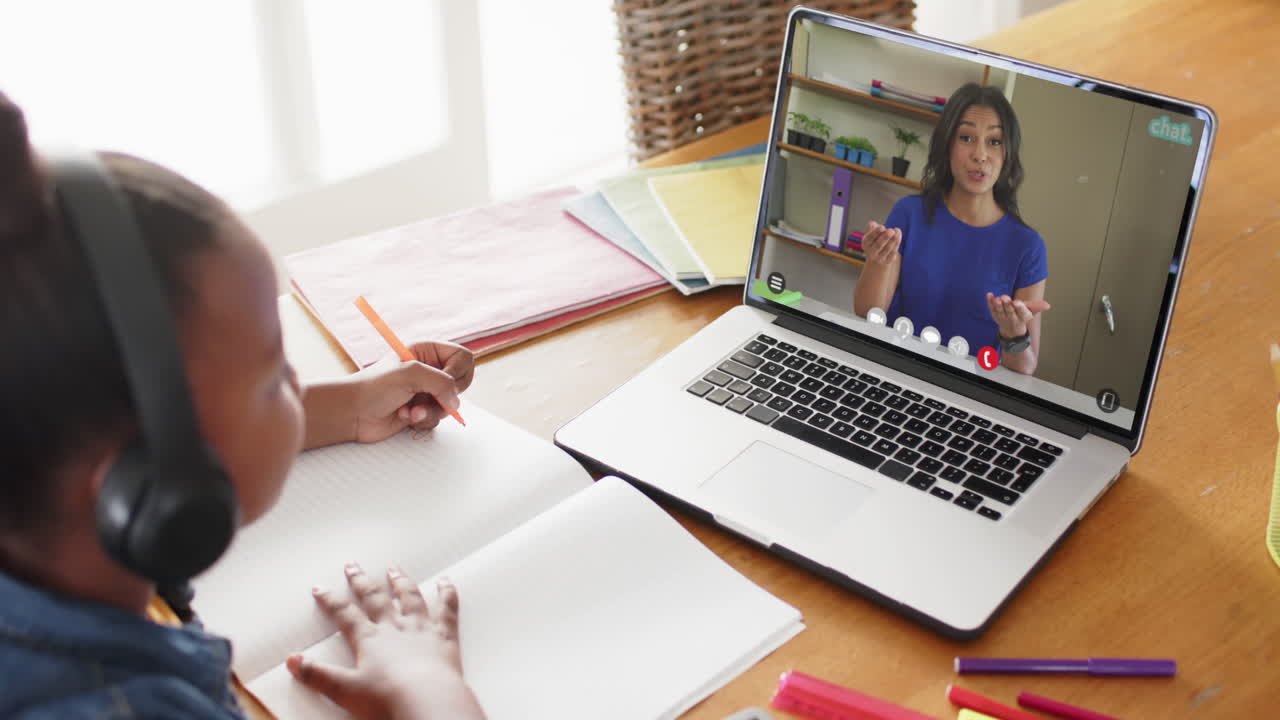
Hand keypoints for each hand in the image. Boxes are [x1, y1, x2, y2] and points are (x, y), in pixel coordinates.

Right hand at [287, 565, 484, 719]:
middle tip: (353, 566)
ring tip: (394, 569)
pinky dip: (447, 593)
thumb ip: (318, 675)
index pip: (345, 614)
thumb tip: (293, 662)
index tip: (320, 589)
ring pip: (409, 597)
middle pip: (375, 598)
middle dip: (362, 582)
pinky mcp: (445, 635)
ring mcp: (421, 628)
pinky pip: (447, 608)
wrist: (427, 700)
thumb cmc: (388, 698)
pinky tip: (446, 583)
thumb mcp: (345, 690)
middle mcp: (395, 627)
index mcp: (370, 638)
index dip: (330, 601)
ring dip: (401, 582)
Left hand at [352, 341, 474, 442]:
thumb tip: (456, 402)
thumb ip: (441, 382)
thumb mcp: (411, 374)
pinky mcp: (422, 410)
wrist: (353, 413)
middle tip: (428, 397)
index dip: (457, 372)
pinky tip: (405, 416)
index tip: (445, 382)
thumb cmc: (375, 387)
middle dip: (445, 395)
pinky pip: (439, 418)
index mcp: (427, 351)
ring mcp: (426, 391)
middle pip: (460, 382)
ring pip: (450, 404)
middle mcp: (429, 370)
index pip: (462, 358)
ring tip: (410, 410)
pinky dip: (423, 420)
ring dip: (431, 410)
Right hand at [862, 221, 901, 266]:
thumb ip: (871, 228)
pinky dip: (896, 244)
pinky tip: (898, 236)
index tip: (882, 227)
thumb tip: (872, 224)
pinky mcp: (887, 261)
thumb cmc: (874, 241)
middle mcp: (871, 252)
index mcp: (865, 244)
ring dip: (893, 239)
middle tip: (891, 230)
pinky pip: (893, 252)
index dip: (876, 232)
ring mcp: (879, 258)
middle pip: (878, 245)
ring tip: (897, 231)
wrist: (876, 259)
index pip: (870, 238)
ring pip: (887, 248)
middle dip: (885, 237)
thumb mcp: (871, 234)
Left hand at [986, 293, 1050, 338]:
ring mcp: (1002, 317)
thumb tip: (1047, 306)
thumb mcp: (1031, 311)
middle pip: (1010, 312)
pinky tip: (989, 294)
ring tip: (997, 298)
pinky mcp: (995, 315)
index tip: (1017, 302)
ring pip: (1000, 311)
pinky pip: (992, 308)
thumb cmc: (1022, 316)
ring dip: (998, 305)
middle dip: (1007, 305)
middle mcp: (1012, 318)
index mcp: (1023, 317)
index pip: (1022, 313)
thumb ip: (1037, 307)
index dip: (1019, 307)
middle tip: (1005, 297)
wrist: (1012, 329)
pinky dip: (989, 302)